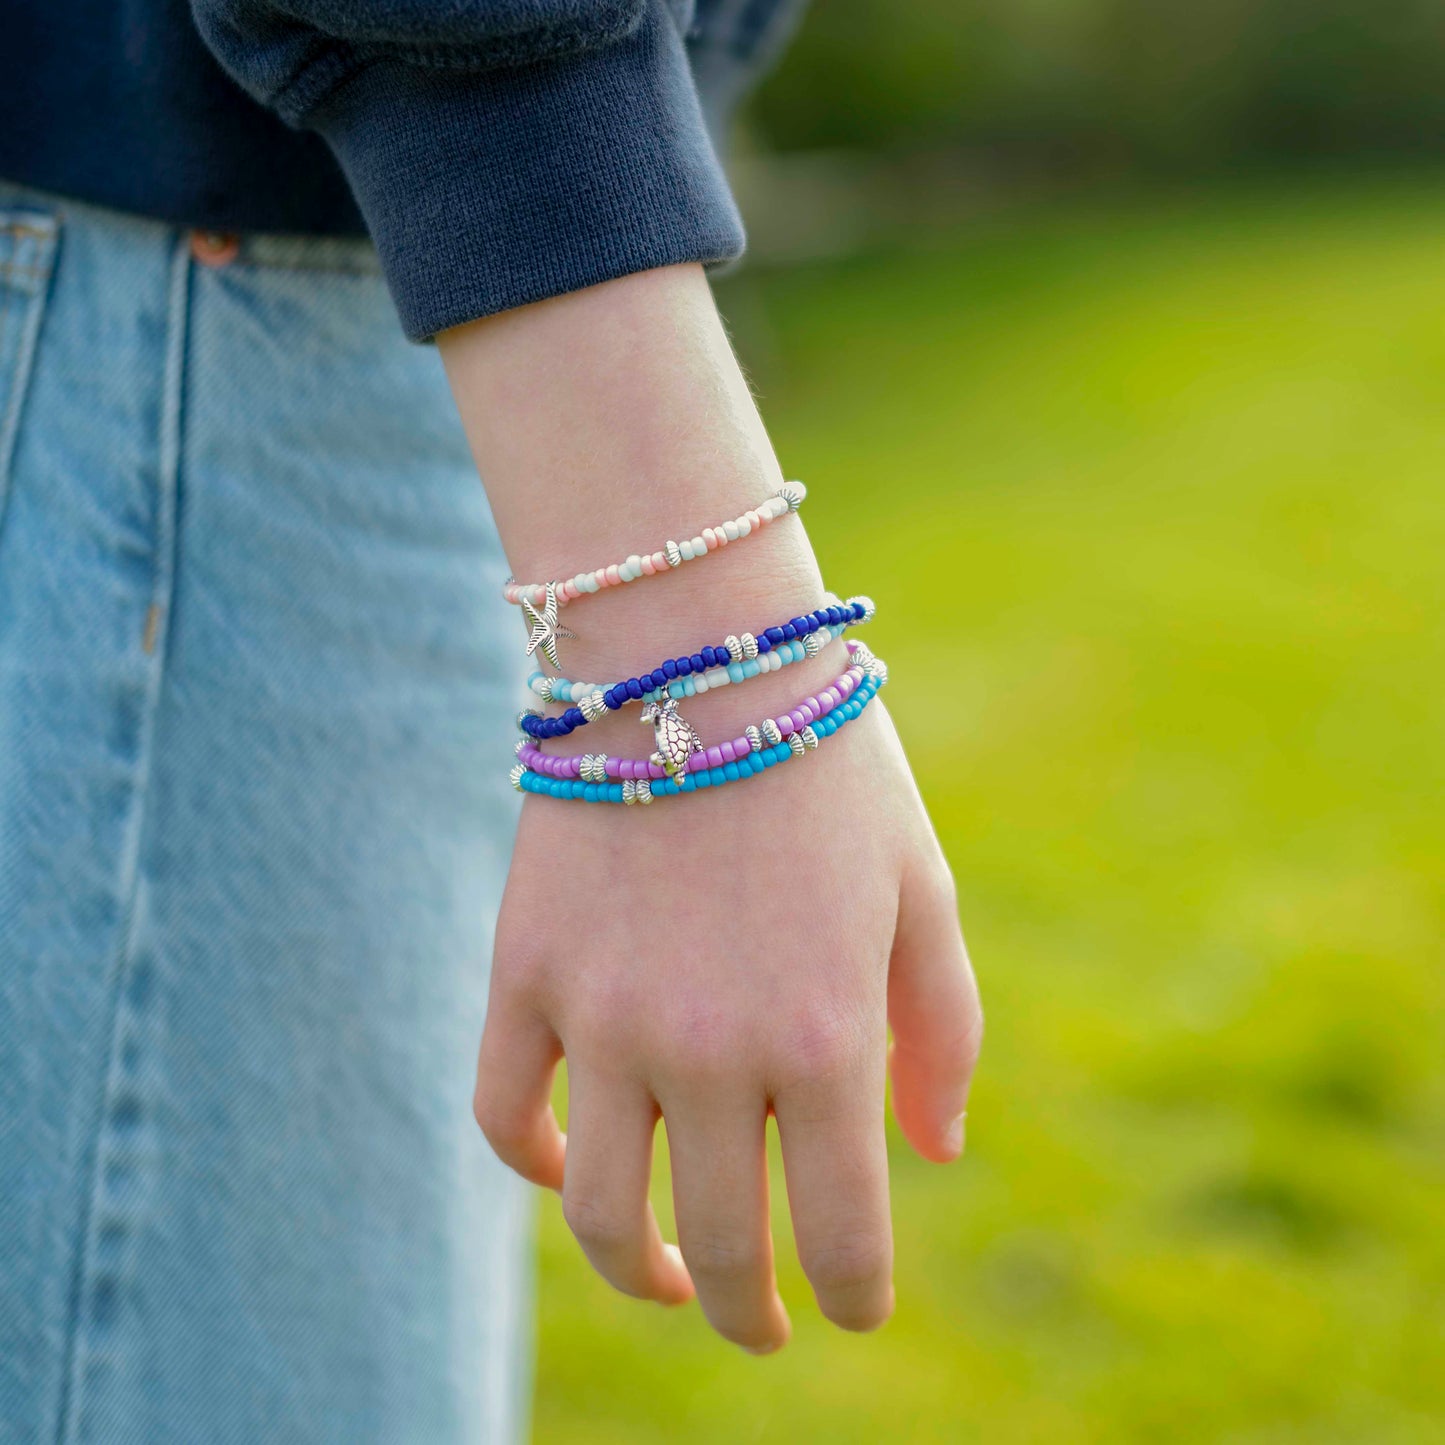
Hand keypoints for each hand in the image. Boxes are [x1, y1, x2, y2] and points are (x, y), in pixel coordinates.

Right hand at [438, 259, 981, 1348]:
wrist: (695, 654)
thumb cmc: (827, 769)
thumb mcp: (920, 890)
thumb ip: (939, 1033)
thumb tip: (929, 1158)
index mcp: (824, 1039)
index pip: (841, 1239)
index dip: (857, 1296)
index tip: (857, 1305)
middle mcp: (709, 1052)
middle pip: (723, 1253)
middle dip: (753, 1311)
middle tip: (763, 1320)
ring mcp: (603, 1020)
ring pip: (601, 1217)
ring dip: (643, 1273)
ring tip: (674, 1274)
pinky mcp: (526, 975)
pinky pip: (506, 1117)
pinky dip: (536, 1166)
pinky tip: (573, 1171)